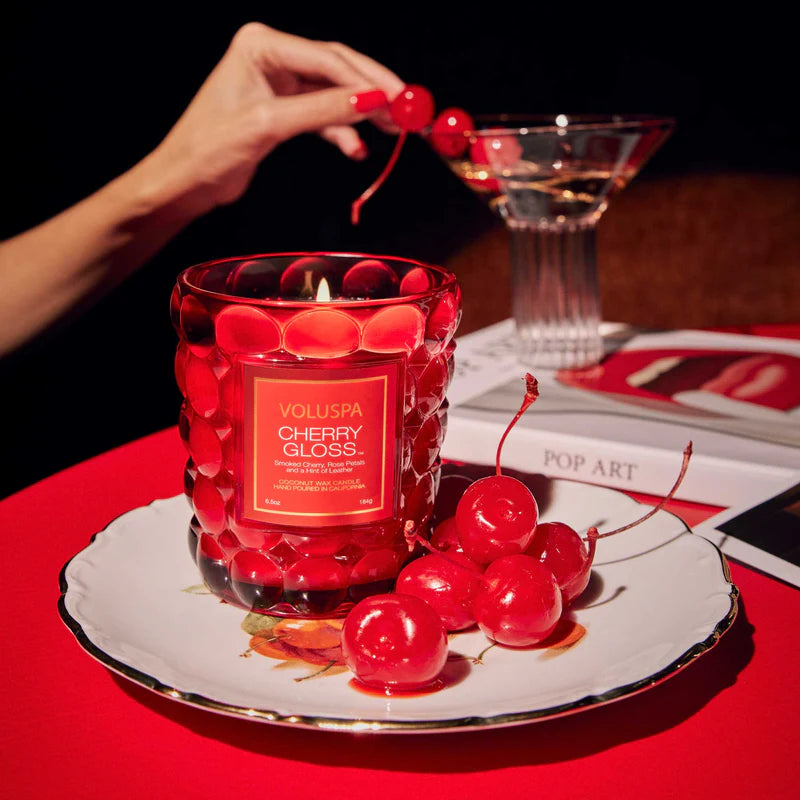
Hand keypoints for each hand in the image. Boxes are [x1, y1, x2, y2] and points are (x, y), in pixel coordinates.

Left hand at [135, 23, 404, 215]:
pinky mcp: (283, 110)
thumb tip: (372, 102)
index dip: (367, 80)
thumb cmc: (209, 149)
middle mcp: (272, 56)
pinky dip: (341, 133)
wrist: (184, 182)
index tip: (399, 99)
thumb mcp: (269, 125)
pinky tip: (356, 150)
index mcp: (261, 46)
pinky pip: (323, 115)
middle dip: (373, 92)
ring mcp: (279, 83)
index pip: (327, 58)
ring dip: (362, 115)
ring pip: (334, 93)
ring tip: (392, 133)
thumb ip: (322, 111)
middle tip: (407, 111)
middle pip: (337, 69)